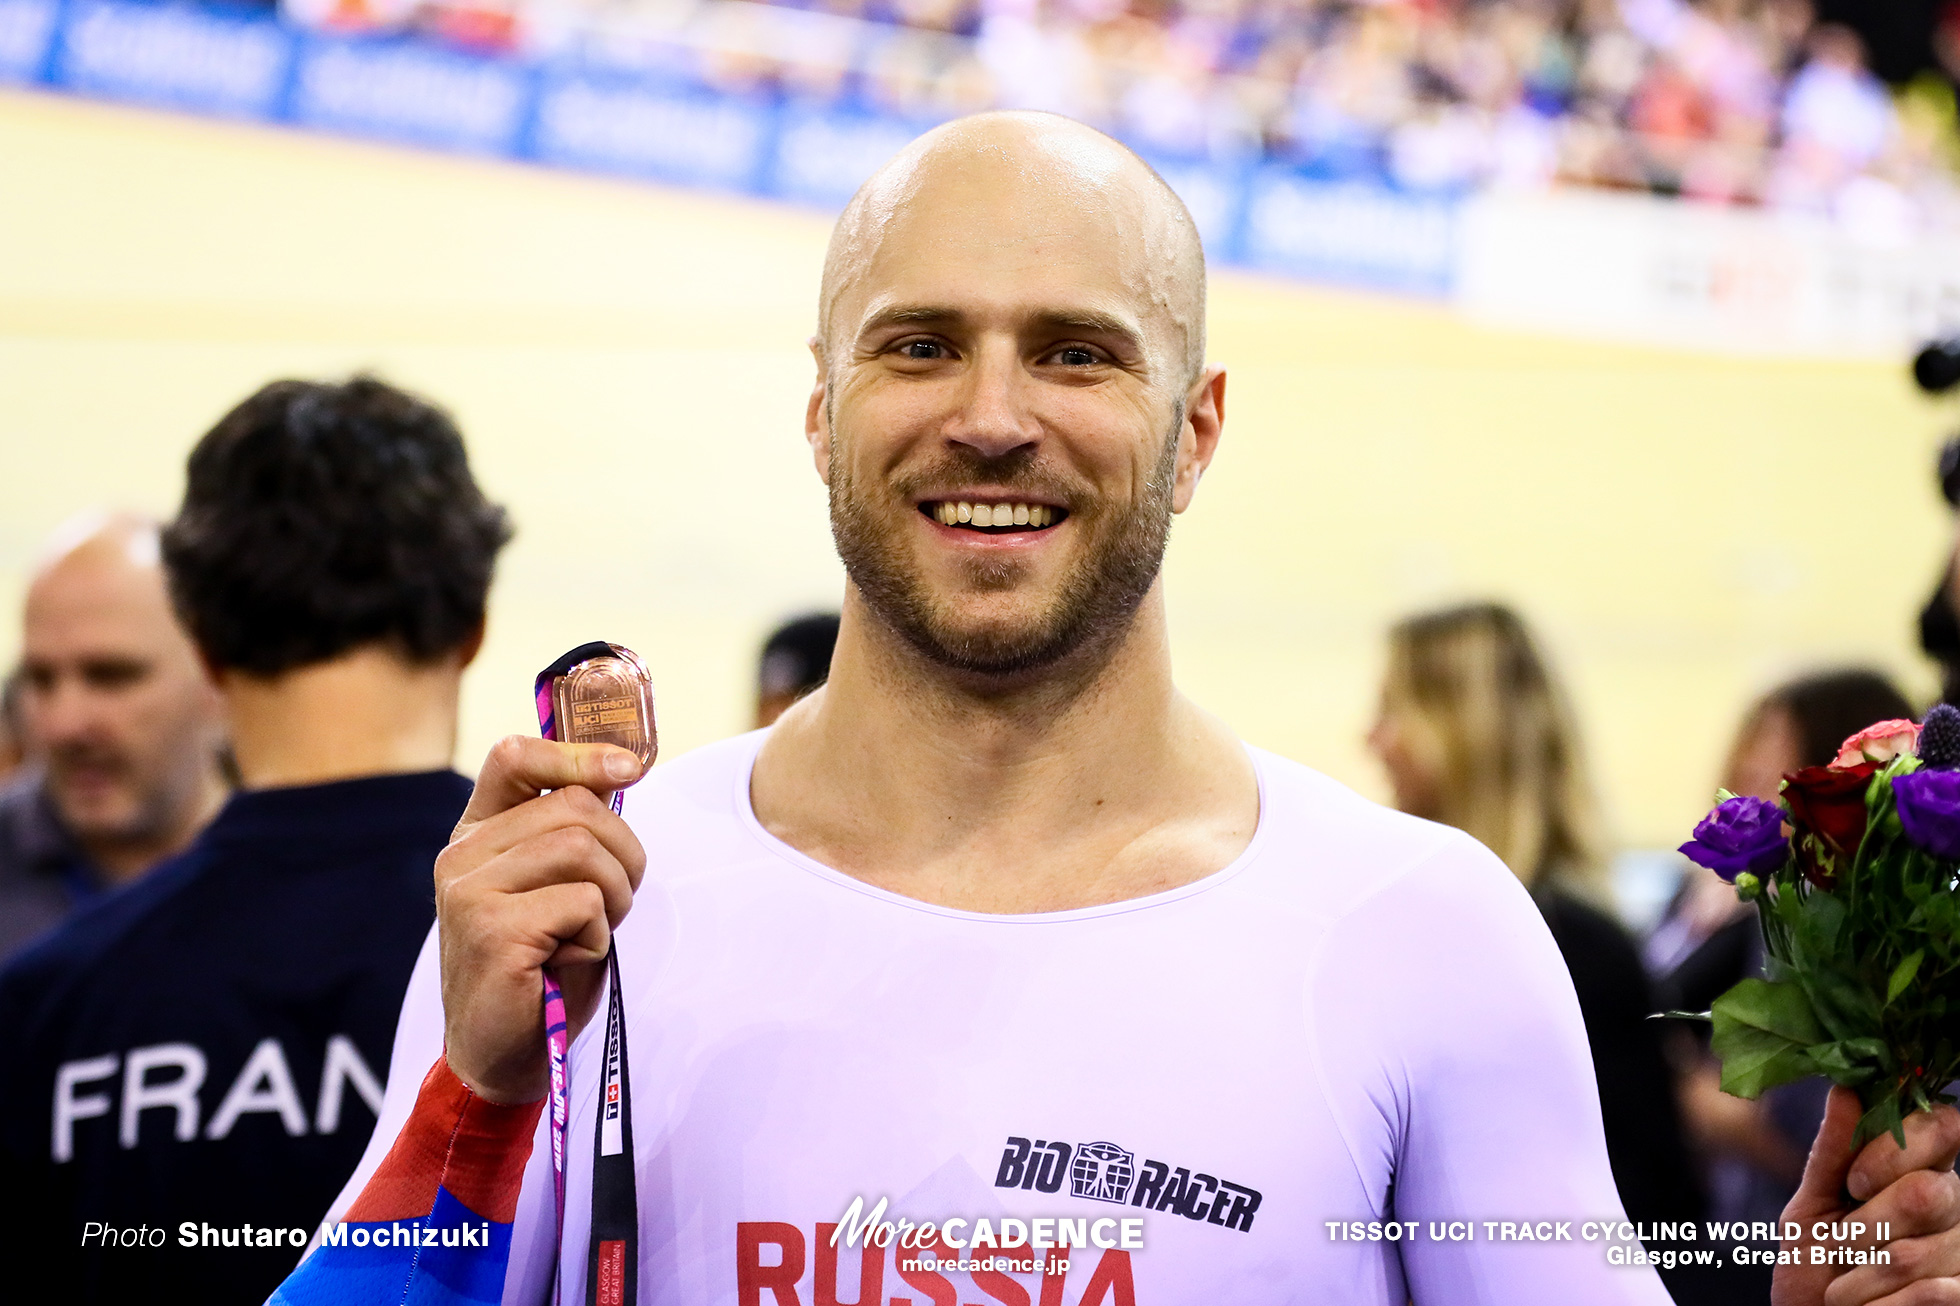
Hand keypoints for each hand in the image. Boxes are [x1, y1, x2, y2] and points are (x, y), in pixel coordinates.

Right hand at [434, 736, 646, 1104]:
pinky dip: (597, 934)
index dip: (577, 753)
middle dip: (623, 853)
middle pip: (575, 807)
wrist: (503, 1054)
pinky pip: (582, 901)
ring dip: (615, 895)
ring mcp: (469, 891)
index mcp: (477, 834)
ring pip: (582, 849)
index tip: (629, 769)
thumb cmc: (542, 968)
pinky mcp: (491, 929)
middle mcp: (462, 855)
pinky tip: (567, 960)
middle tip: (614, 904)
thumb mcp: (559, 886)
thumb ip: (574, 830)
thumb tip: (620, 766)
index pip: (515, 757)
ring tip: (590, 932)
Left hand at [1773, 1085, 1959, 1305]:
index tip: (1855, 1182)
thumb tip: (1845, 1089)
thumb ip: (1833, 1151)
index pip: (1944, 1126)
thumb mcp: (1811, 1206)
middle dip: (1867, 1223)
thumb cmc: (1813, 1265)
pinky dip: (1879, 1303)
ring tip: (1843, 1285)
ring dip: (1860, 1275)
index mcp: (1917, 1169)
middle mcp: (1952, 1205)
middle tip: (1840, 1245)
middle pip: (1929, 1192)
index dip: (1898, 1150)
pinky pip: (1931, 1293)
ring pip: (1917, 1251)